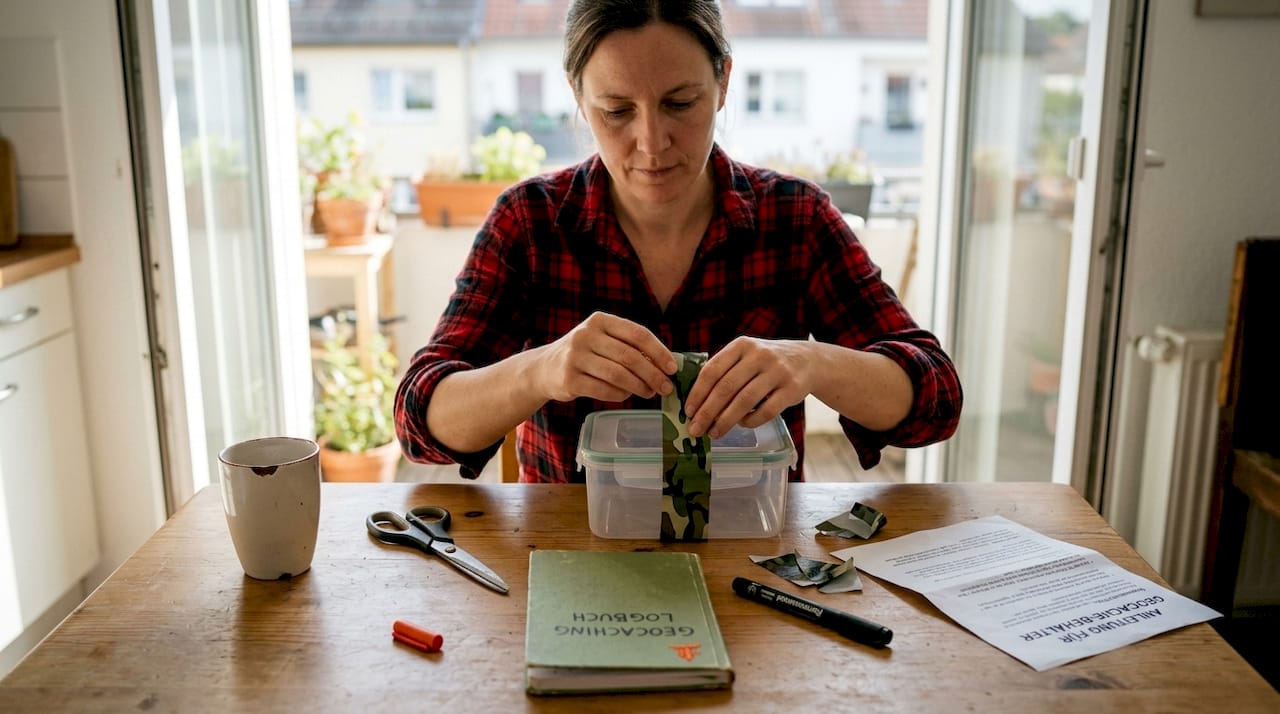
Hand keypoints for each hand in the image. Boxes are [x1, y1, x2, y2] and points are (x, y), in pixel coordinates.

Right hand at [533, 312, 675, 402]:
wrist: (545, 368)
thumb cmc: (584, 354)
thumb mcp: (603, 340)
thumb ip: (629, 346)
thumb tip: (665, 364)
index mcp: (600, 321)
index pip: (637, 334)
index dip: (659, 351)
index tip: (672, 368)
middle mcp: (586, 335)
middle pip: (630, 356)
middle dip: (653, 374)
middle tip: (666, 387)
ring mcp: (575, 357)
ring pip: (618, 375)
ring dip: (639, 387)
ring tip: (650, 393)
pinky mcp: (569, 379)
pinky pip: (604, 389)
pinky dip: (621, 395)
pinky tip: (627, 395)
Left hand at [683, 337, 812, 437]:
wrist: (807, 360)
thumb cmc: (766, 363)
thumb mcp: (746, 355)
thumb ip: (724, 371)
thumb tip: (697, 403)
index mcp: (741, 345)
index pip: (712, 370)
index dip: (698, 393)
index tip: (688, 411)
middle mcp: (759, 355)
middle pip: (726, 387)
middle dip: (707, 412)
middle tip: (696, 429)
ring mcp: (777, 371)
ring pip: (744, 401)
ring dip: (725, 421)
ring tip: (714, 433)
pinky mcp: (792, 389)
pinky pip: (766, 411)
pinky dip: (750, 421)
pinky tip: (741, 425)